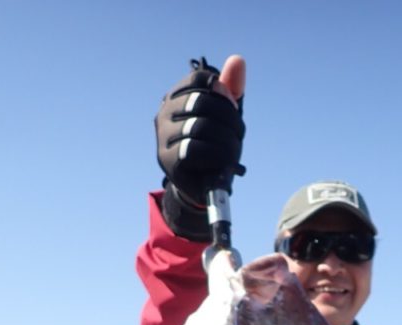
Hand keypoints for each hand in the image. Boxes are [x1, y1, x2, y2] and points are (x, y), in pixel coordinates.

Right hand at [155, 55, 245, 223]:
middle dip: (229, 119)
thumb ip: (231, 89)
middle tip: (238, 136)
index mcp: (176, 97)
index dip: (223, 95)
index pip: (200, 79)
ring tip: (233, 153)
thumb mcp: (225, 117)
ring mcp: (163, 138)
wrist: (203, 186)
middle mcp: (163, 114)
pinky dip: (217, 155)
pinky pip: (196, 149)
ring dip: (227, 140)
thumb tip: (238, 60)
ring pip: (200, 126)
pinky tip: (223, 163)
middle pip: (201, 101)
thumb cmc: (214, 146)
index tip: (233, 113)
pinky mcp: (168, 161)